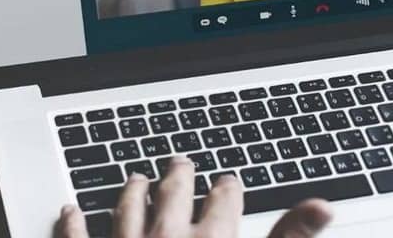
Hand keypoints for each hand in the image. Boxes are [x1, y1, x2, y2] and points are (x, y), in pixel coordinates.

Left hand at [56, 156, 331, 237]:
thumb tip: (322, 207)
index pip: (224, 200)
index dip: (228, 187)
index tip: (228, 180)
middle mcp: (167, 237)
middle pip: (173, 192)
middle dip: (178, 175)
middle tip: (179, 162)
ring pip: (127, 206)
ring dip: (131, 190)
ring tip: (134, 177)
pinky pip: (76, 237)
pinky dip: (73, 222)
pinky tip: (70, 210)